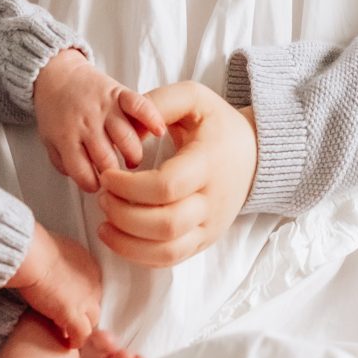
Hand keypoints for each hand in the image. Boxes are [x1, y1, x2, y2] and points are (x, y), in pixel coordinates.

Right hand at [6, 220, 102, 345]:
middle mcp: (93, 283)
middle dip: (84, 313)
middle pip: (95, 305)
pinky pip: (81, 335)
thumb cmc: (37, 249)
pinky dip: (75, 341)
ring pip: (92, 322)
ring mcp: (86, 300)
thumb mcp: (57, 250)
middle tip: (70, 320)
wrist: (33, 256)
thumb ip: (61, 261)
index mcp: (90, 266)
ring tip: (69, 334)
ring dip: (82, 328)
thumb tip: (53, 264)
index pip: (91, 287)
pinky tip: (67, 344)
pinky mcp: (73, 315)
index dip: (81, 297)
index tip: (70, 302)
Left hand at [33, 48, 167, 193]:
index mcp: (66, 138)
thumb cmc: (54, 110)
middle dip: (117, 175)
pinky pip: (138, 105)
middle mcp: (86, 125)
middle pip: (107, 160)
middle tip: (121, 178)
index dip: (93, 185)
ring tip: (133, 160)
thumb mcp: (48, 140)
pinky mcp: (118, 93)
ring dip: (134, 155)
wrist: (56, 73)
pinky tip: (159, 131)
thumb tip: (85, 181)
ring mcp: (104, 108)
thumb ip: (63, 163)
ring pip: (126, 139)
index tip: (100, 186)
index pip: (82, 173)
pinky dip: (151, 118)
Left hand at [96, 82, 257, 269]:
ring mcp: (210, 226)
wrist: (254, 155)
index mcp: (209, 163)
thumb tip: (129, 131)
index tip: (108, 175)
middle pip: (164, 224)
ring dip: (127, 241)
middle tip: (103, 196)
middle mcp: (212, 201)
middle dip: (123, 215)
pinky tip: (118, 237)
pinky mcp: (204, 240)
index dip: (129, 187)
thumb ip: (159, 103)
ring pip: (167, 250)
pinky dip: (139, 255)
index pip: (166, 187)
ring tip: (105, 222)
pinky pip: (170, 260)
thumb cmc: (217, 125)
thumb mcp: (193, 98)